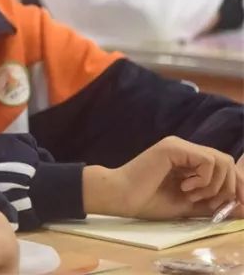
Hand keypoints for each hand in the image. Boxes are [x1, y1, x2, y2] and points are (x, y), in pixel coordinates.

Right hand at [84, 136, 241, 219]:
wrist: (122, 197)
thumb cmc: (148, 202)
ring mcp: (178, 146)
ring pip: (221, 161)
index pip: (224, 166)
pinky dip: (204, 179)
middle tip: (210, 204)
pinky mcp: (173, 148)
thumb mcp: (189, 206)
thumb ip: (214, 205)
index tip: (237, 206)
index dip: (236, 186)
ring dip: (214, 185)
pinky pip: (207, 161)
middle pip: (227, 163)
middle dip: (228, 188)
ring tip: (192, 195)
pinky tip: (185, 187)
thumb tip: (243, 209)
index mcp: (187, 160)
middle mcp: (185, 149)